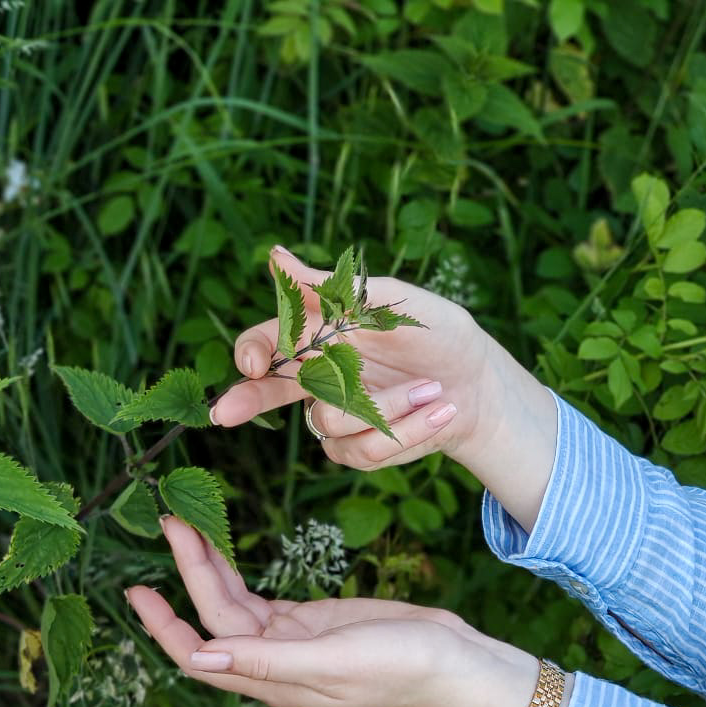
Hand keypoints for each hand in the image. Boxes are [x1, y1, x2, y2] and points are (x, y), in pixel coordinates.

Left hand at [125, 513, 488, 706]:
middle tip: (170, 522)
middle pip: (213, 619)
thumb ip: (265, 661)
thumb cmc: (401, 667)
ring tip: (187, 526)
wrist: (454, 663)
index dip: (164, 627)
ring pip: (233, 606)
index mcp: (272, 682)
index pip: (199, 655)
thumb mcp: (333, 659)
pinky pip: (259, 601)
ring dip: (208, 571)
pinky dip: (237, 576)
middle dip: (187, 575)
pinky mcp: (312, 623)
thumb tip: (198, 656)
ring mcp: (292, 644)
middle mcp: (273, 666)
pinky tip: (222, 555)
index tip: (135, 590)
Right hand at [209, 244, 503, 470]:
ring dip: (389, 407)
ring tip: (432, 389)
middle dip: (245, 400)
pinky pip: (359, 451)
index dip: (252, 350)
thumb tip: (275, 255)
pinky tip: (436, 412)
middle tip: (224, 413)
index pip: (269, 339)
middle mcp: (319, 374)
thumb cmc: (440, 334)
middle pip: (265, 389)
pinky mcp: (357, 449)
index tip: (250, 362)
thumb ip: (332, 287)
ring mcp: (336, 414)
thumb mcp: (391, 302)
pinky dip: (405, 430)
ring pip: (328, 422)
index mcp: (320, 333)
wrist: (481, 385)